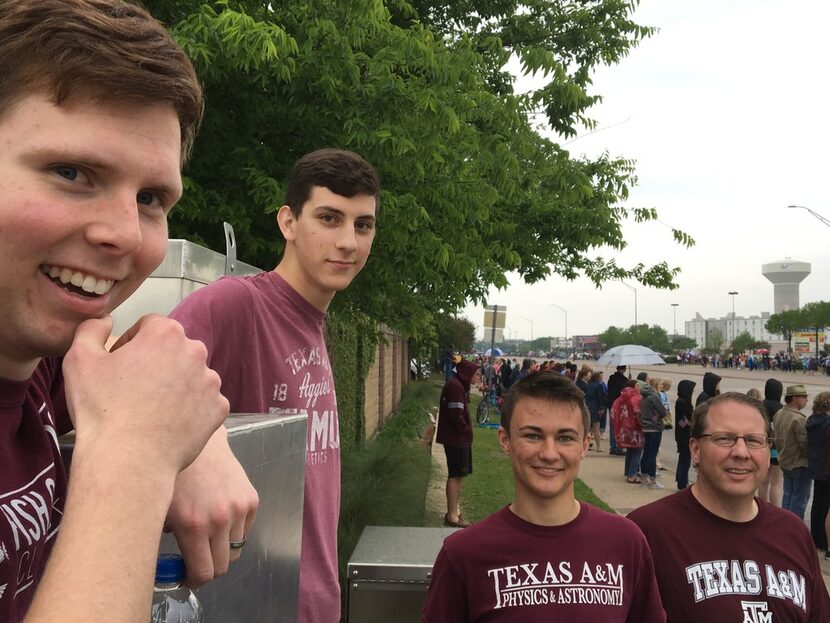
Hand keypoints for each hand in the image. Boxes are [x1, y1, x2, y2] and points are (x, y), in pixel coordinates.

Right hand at [63, 315, 228, 474]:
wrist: (129, 460)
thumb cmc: (102, 409)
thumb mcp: (78, 359)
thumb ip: (91, 329)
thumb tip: (106, 321)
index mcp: (166, 333)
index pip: (149, 326)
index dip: (131, 344)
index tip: (118, 366)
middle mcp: (196, 352)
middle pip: (174, 350)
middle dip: (156, 363)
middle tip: (133, 390)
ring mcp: (211, 382)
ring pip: (191, 376)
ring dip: (175, 385)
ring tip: (151, 409)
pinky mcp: (219, 409)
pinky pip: (204, 403)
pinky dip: (190, 409)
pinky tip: (168, 423)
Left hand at [166, 428, 259, 585]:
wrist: (198, 442)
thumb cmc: (174, 474)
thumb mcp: (161, 508)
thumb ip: (165, 540)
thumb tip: (171, 563)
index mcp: (194, 525)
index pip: (204, 573)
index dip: (194, 579)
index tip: (186, 575)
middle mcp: (220, 519)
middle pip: (223, 565)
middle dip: (208, 567)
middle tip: (196, 558)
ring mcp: (239, 508)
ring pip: (236, 549)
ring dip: (221, 548)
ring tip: (207, 534)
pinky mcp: (251, 498)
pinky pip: (245, 530)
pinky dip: (234, 531)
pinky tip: (219, 516)